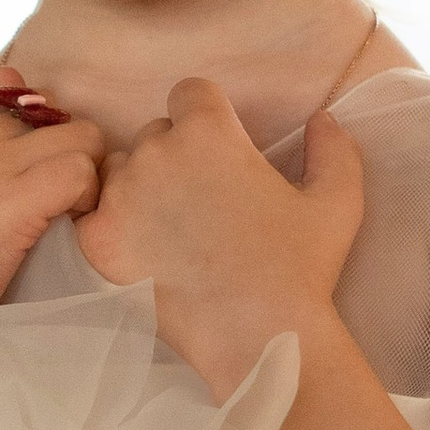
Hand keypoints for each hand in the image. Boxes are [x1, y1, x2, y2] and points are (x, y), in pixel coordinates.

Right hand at [0, 70, 103, 398]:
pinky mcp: (14, 201)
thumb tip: (11, 76)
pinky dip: (86, 200)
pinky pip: (82, 173)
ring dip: (84, 177)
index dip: (40, 141)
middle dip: (67, 156)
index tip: (29, 180)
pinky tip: (66, 226)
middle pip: (61, 117)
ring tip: (63, 213)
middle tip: (55, 200)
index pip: (26, 99)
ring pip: (82, 138)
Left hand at [80, 77, 363, 395]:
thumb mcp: (337, 200)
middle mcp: (156, 151)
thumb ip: (333, 149)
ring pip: (118, 171)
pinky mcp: (97, 238)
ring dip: (136, 188)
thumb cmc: (300, 266)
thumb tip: (322, 118)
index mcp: (208, 131)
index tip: (218, 152)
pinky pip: (91, 213)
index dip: (204, 117)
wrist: (259, 335)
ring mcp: (120, 195)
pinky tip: (138, 251)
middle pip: (154, 134)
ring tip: (169, 230)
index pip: (188, 94)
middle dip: (173, 156)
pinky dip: (109, 226)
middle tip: (199, 202)